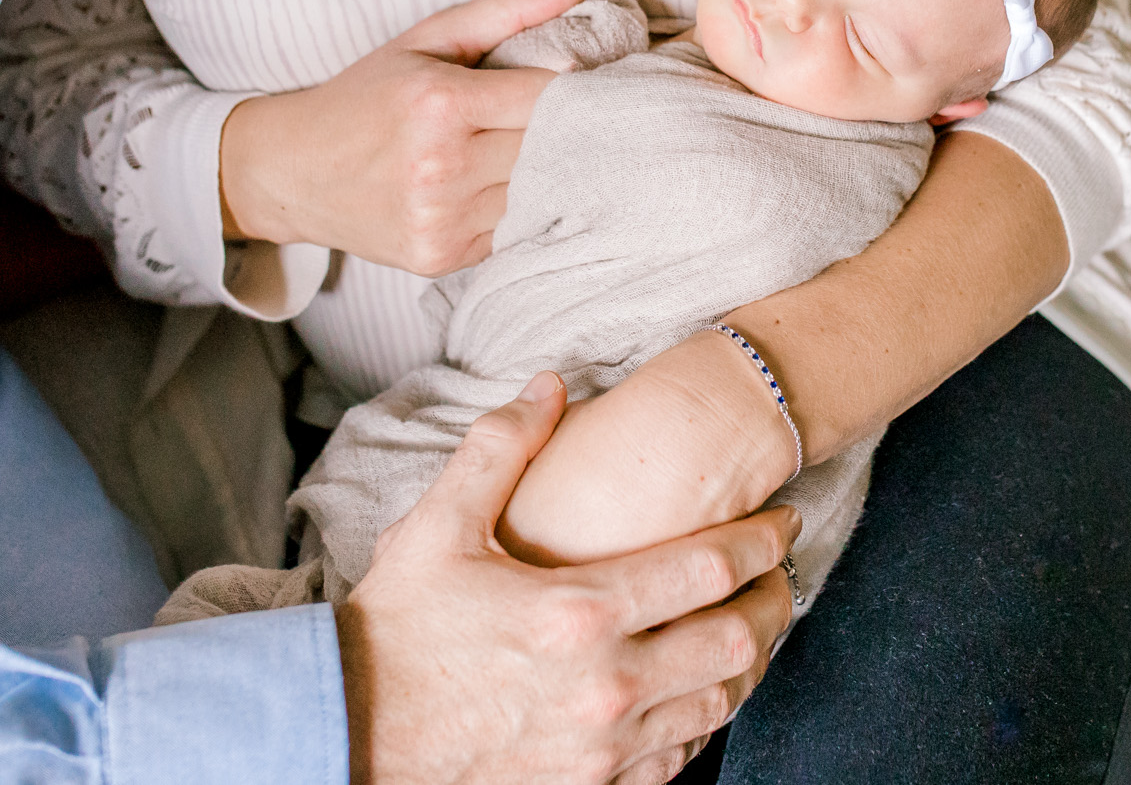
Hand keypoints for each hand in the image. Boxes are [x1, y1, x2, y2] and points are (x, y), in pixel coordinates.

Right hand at [219, 0, 593, 274]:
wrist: (291, 171)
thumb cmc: (363, 97)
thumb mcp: (427, 39)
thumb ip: (510, 8)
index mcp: (440, 103)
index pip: (550, 96)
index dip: (575, 86)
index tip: (580, 79)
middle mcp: (442, 167)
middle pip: (550, 147)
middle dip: (564, 128)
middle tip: (563, 116)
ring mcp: (442, 218)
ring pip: (539, 193)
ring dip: (543, 172)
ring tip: (519, 149)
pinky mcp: (442, 256)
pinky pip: (513, 230)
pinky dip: (517, 207)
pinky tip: (496, 185)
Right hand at [341, 371, 798, 784]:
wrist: (348, 737)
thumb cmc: (393, 633)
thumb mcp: (436, 528)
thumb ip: (500, 448)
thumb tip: (550, 384)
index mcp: (580, 611)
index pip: (711, 566)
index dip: (762, 537)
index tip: (782, 518)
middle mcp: (607, 685)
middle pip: (737, 641)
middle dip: (774, 601)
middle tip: (779, 574)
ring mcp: (603, 747)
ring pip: (719, 704)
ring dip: (748, 663)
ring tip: (750, 627)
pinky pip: (679, 759)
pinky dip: (703, 722)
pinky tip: (696, 693)